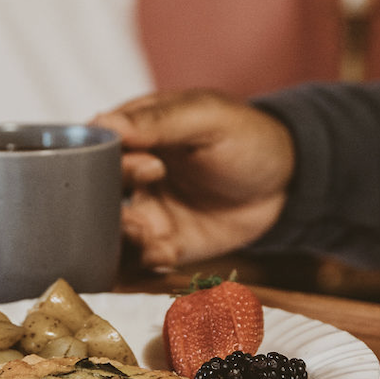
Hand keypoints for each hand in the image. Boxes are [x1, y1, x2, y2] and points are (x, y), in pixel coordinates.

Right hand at [91, 89, 294, 268]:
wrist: (287, 180)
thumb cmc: (246, 136)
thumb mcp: (206, 118)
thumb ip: (159, 121)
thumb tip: (106, 121)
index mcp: (132, 135)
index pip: (95, 149)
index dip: (109, 163)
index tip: (150, 168)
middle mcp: (129, 176)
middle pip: (92, 197)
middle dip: (107, 209)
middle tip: (141, 215)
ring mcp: (145, 212)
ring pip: (109, 233)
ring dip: (120, 240)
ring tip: (149, 236)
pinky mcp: (163, 245)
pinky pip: (138, 260)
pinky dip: (143, 260)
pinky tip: (164, 253)